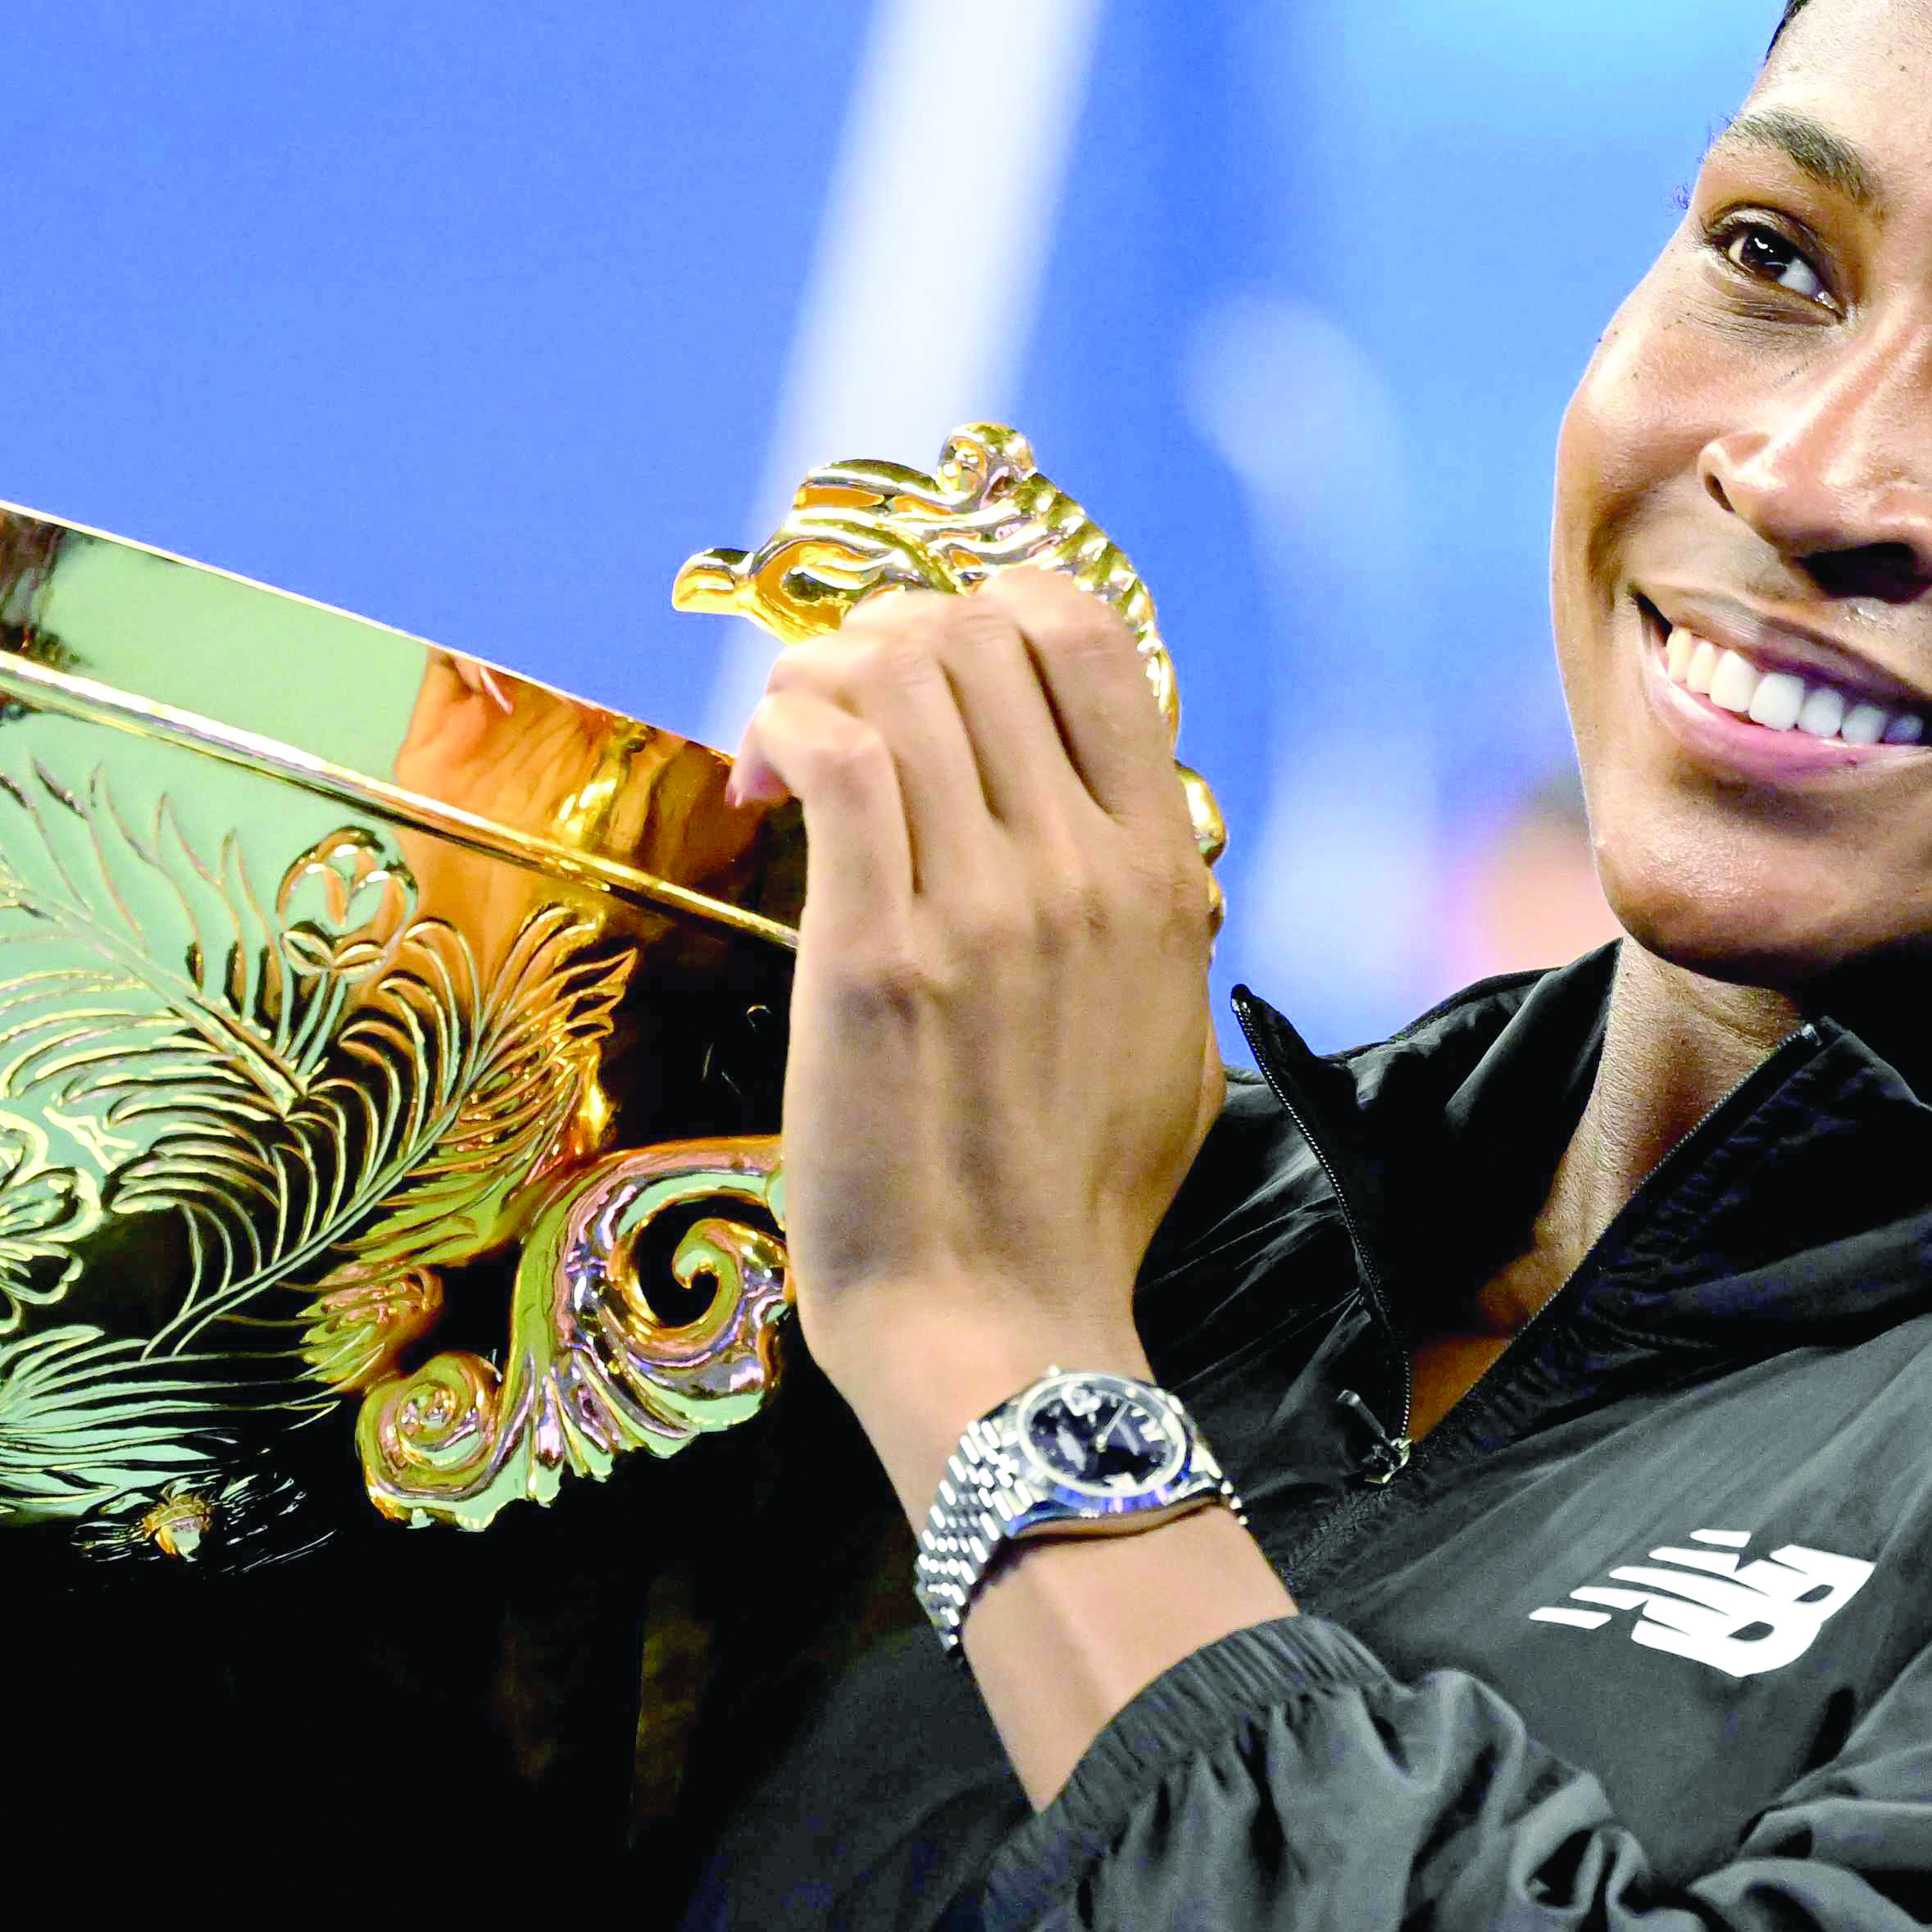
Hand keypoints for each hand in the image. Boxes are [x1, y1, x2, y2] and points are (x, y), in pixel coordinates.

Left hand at [729, 571, 1227, 1518]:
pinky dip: (785, 726)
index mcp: (1160, 874)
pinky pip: (836, 751)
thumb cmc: (1073, 1205)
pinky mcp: (879, 950)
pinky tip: (760, 778)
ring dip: (818, 679)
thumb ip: (1160, 923)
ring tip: (785, 753)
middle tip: (833, 713)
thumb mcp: (1171, 1043)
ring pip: (899, 670)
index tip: (932, 669)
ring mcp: (985, 904)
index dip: (991, 609)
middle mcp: (1083, 867)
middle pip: (975, 632)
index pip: (1090, 637)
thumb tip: (1136, 848)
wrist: (998, 1322)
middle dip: (882, 639)